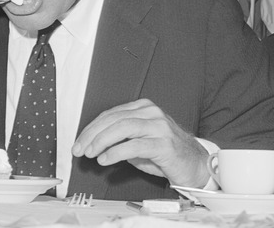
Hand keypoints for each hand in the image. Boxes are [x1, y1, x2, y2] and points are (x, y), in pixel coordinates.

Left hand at [72, 99, 210, 186]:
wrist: (194, 164)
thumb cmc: (165, 154)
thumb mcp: (138, 142)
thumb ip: (119, 138)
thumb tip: (93, 144)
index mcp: (144, 108)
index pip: (111, 114)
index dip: (92, 128)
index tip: (79, 141)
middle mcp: (152, 113)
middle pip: (115, 119)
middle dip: (92, 134)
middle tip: (79, 149)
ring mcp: (160, 127)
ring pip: (123, 127)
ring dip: (102, 141)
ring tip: (90, 153)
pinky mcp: (164, 144)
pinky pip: (135, 145)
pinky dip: (116, 152)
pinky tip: (105, 159)